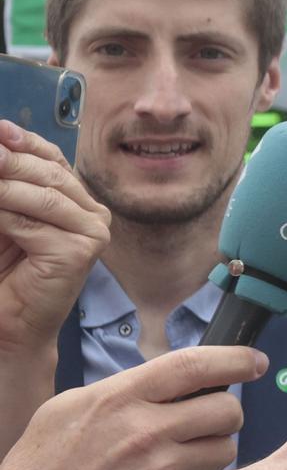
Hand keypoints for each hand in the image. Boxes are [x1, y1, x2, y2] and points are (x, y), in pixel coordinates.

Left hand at [0, 120, 110, 360]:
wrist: (9, 327)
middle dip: (9, 160)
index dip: (24, 142)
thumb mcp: (4, 218)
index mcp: (79, 201)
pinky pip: (33, 223)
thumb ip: (6, 188)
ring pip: (43, 194)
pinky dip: (4, 216)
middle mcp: (94, 214)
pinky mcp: (81, 252)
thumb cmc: (3, 273)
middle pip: (49, 172)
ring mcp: (93, 232)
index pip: (53, 159)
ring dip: (4, 184)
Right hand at [0, 346, 262, 469]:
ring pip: (225, 449)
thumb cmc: (41, 461)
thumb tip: (165, 383)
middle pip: (225, 409)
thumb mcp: (71, 407)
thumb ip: (123, 390)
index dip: (234, 359)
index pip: (192, 365)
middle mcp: (143, 430)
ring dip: (218, 446)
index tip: (255, 361)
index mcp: (120, 396)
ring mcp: (155, 469)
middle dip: (228, 410)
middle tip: (212, 416)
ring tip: (190, 449)